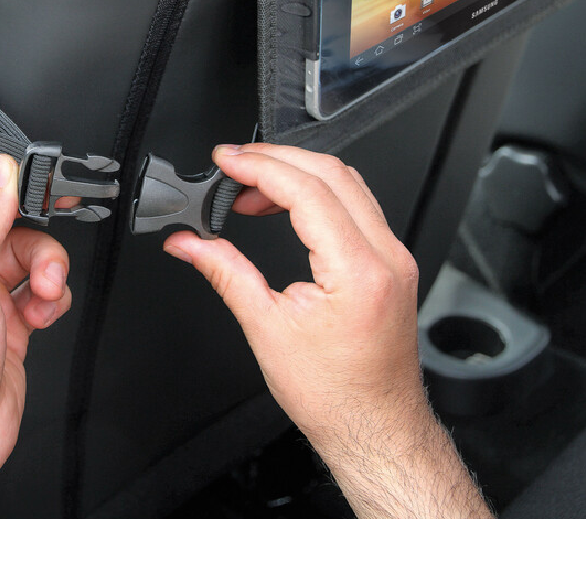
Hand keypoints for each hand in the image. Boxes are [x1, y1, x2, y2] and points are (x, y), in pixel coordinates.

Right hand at [162, 143, 490, 517]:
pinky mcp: (393, 265)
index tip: (227, 160)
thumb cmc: (334, 394)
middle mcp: (386, 257)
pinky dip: (319, 194)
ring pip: (349, 184)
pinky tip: (287, 205)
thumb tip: (190, 243)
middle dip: (276, 158)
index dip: (260, 166)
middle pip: (332, 172)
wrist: (374, 426)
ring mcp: (395, 259)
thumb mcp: (267, 329)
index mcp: (358, 271)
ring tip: (252, 186)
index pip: (307, 190)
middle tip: (233, 163)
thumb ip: (225, 272)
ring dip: (298, 173)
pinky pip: (358, 207)